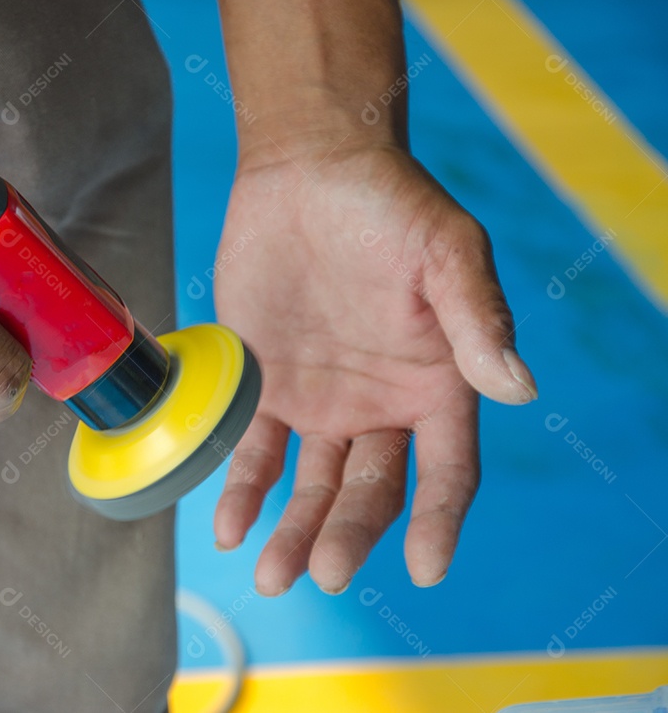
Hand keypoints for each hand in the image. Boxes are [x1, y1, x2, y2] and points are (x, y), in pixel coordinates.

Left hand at [212, 143, 536, 594]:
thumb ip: (477, 318)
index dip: (439, 520)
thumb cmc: (388, 203)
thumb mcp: (445, 250)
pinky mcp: (266, 386)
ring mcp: (322, 401)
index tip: (425, 566)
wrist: (307, 169)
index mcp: (438, 383)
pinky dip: (243, 488)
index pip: (447, 471)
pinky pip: (255, 449)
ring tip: (274, 576)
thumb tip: (517, 388)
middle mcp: (381, 405)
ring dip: (294, 532)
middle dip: (350, 533)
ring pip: (311, 485)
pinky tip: (229, 527)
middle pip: (371, 490)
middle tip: (328, 572)